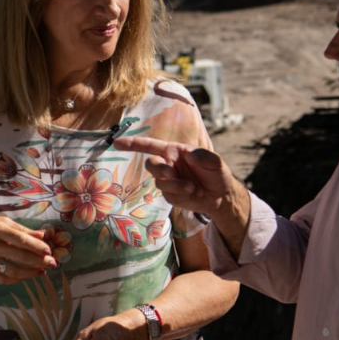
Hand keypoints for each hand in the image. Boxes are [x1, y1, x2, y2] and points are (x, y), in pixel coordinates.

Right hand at [0, 215, 56, 284]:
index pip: (19, 239)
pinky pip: (2, 279)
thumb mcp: (1, 222)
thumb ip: (22, 229)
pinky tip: (26, 277)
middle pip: (18, 256)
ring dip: (29, 272)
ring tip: (42, 271)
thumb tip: (43, 234)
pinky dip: (16, 280)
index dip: (35, 245)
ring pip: (12, 270)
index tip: (48, 250)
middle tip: (52, 263)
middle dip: (37, 261)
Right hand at [116, 135, 238, 215]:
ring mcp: (168, 181)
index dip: (132, 144)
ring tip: (194, 188)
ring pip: (160, 183)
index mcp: (174, 151)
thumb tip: (188, 155)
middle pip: (151, 164)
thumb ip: (204, 156)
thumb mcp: (216, 161)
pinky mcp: (171, 195)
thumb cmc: (217, 173)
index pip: (149, 145)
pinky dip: (181, 195)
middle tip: (172, 174)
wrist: (222, 196)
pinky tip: (194, 194)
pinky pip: (169, 196)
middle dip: (160, 169)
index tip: (116, 143)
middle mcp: (168, 164)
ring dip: (176, 186)